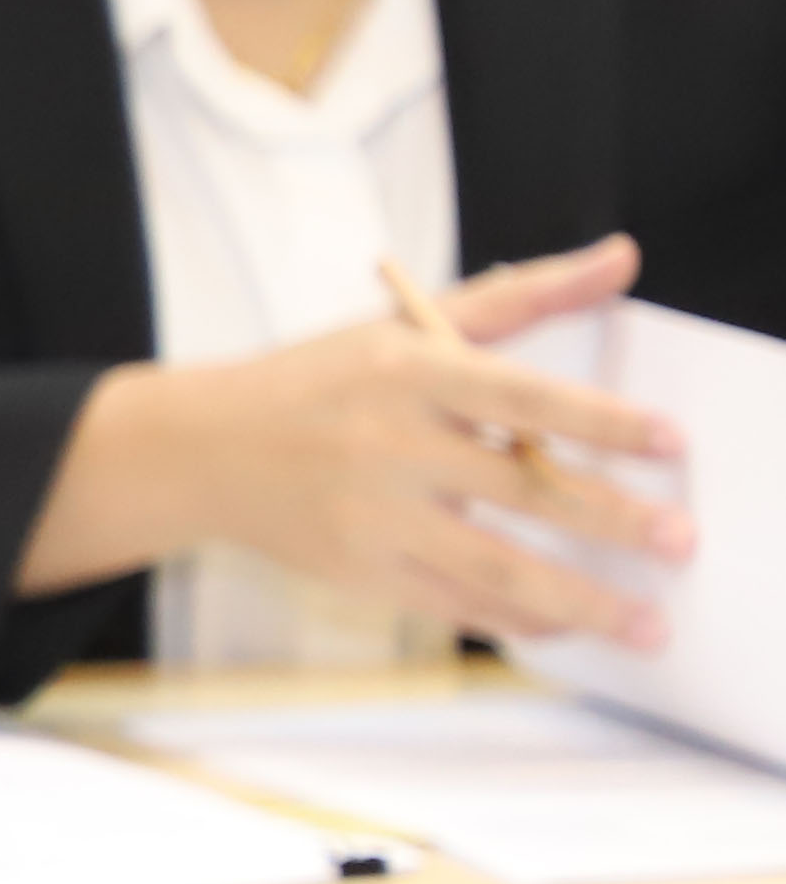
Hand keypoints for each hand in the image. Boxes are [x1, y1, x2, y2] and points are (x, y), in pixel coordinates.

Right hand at [18, 237, 692, 641]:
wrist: (201, 451)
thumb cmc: (320, 379)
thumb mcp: (406, 322)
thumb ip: (522, 295)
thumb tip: (621, 256)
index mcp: (405, 372)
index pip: (519, 396)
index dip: (600, 420)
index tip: (670, 441)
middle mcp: (388, 446)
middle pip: (521, 490)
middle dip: (612, 521)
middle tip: (682, 540)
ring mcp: (372, 517)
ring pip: (495, 567)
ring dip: (582, 602)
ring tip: (647, 624)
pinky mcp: (360, 572)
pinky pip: (456, 605)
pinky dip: (520, 621)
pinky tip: (571, 627)